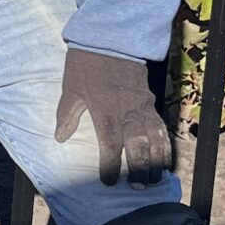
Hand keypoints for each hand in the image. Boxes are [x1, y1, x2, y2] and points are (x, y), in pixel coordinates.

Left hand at [53, 47, 171, 187]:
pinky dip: (165, 145)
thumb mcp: (70, 88)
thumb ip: (67, 114)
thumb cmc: (86, 64)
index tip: (108, 181)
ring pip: (154, 138)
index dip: (110, 164)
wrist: (111, 38)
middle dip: (138, 168)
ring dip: (155, 160)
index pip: (110, 142)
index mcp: (105, 109)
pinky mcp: (151, 101)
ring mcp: (142, 106)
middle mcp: (127, 110)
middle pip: (138, 144)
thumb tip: (59, 138)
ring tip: (153, 179)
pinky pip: (161, 127)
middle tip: (137, 186)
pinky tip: (164, 159)